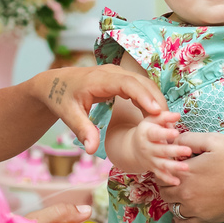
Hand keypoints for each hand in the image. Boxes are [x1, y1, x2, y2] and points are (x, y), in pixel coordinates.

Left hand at [33, 66, 165, 153]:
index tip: (156, 112)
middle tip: (169, 123)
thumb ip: (82, 130)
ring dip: (156, 101)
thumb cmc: (61, 98)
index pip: (128, 84)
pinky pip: (140, 88)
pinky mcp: (120, 80)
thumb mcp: (69, 114)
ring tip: (167, 123)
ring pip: (144, 84)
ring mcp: (118, 75)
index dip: (144, 97)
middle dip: (157, 101)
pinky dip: (149, 101)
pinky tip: (155, 118)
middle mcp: (112, 73)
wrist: (54, 84)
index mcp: (99, 79)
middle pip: (142, 83)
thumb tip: (91, 150)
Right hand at [128, 112, 190, 184]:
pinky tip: (177, 182)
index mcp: (146, 133)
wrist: (134, 147)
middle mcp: (147, 148)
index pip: (155, 134)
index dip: (165, 133)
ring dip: (174, 167)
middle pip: (161, 150)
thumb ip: (165, 117)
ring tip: (186, 168)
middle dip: (174, 151)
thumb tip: (178, 115)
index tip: (176, 132)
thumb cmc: (149, 129)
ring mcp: (150, 159)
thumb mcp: (153, 119)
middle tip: (188, 151)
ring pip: (161, 164)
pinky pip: (160, 175)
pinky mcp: (153, 168)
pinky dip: (168, 179)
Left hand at [160, 132, 223, 222]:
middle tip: (180, 176)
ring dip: (174, 199)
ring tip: (186, 190)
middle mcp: (185, 194)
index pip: (161, 171)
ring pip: (171, 206)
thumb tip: (174, 141)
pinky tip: (187, 207)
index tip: (176, 162)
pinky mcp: (205, 220)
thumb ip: (190, 139)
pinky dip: (180, 216)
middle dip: (167, 182)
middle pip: (163, 190)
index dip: (166, 165)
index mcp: (184, 173)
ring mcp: (194, 209)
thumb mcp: (215, 140)